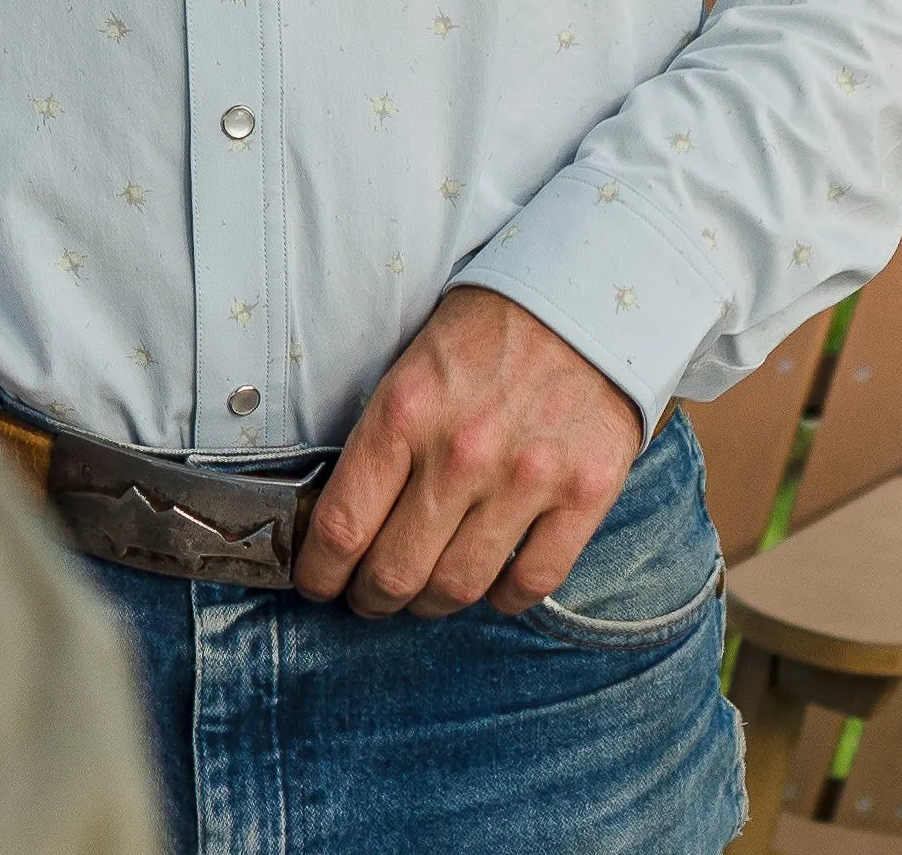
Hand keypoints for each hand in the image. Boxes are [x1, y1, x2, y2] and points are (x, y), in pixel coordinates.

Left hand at [292, 287, 641, 619]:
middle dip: (372, 597)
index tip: (317, 582)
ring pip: (459, 586)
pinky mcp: (583, 494)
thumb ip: (384, 438)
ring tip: (424, 596)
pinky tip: (493, 586)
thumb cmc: (487, 331)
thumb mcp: (412, 365)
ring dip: (432, 605)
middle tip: (369, 597)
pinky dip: (505, 598)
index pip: (343, 526)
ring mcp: (526, 477)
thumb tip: (346, 516)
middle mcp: (461, 452)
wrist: (584, 297)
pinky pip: (531, 582)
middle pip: (395, 571)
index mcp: (406, 412)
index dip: (320, 572)